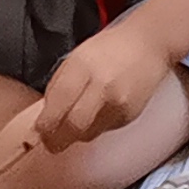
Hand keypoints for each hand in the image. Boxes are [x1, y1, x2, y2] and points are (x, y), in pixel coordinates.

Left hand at [28, 20, 174, 153]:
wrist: (149, 46)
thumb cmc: (108, 50)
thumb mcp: (76, 58)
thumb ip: (59, 86)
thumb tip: (44, 116)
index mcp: (82, 66)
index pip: (58, 102)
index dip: (45, 123)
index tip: (38, 132)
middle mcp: (102, 86)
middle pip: (74, 126)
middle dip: (57, 140)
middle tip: (50, 143)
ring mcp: (119, 103)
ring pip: (88, 133)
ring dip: (76, 134)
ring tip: (75, 122)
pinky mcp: (129, 115)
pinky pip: (104, 129)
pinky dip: (95, 126)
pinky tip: (99, 111)